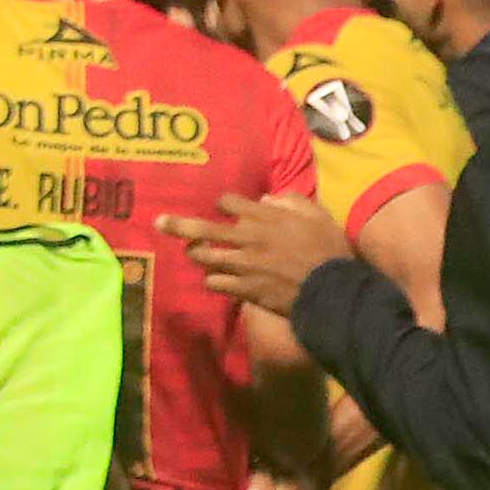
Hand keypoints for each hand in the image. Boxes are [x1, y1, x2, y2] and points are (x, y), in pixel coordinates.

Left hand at [158, 193, 348, 318]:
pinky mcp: (243, 288)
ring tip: (191, 251)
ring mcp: (242, 265)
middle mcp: (247, 238)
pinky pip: (215, 282)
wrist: (331, 290)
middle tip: (158, 222)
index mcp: (265, 217)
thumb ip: (291, 201)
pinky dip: (212, 279)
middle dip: (178, 224)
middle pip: (203, 228)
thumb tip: (265, 199)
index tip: (224, 208)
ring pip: (204, 256)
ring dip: (195, 253)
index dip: (224, 205)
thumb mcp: (318, 215)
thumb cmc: (328, 249)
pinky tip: (215, 278)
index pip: (228, 203)